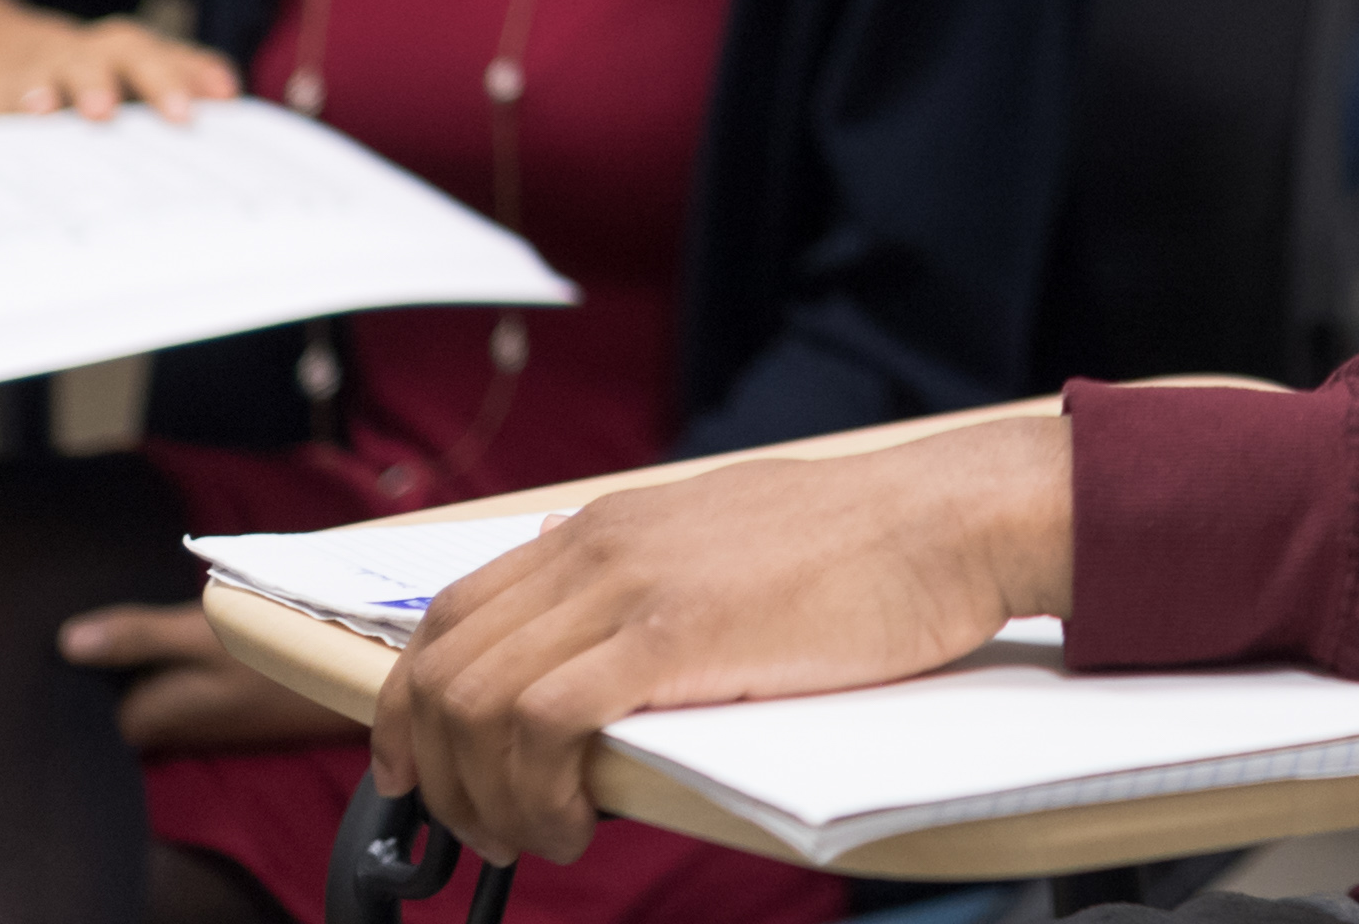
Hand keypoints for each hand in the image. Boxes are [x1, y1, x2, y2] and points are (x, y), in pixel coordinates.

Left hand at [63, 599, 352, 750]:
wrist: (359, 674)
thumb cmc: (275, 652)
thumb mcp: (202, 629)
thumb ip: (136, 637)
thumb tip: (64, 642)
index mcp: (149, 717)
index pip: (86, 698)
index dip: (77, 662)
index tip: (63, 620)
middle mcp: (169, 727)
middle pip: (119, 689)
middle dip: (112, 655)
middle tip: (99, 604)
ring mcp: (201, 716)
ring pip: (154, 681)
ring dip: (150, 650)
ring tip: (142, 608)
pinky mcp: (228, 702)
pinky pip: (185, 678)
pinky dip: (181, 653)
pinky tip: (188, 622)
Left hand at [377, 415, 1074, 865]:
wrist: (944, 519)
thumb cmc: (862, 544)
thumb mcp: (721, 536)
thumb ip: (644, 567)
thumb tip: (585, 601)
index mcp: (604, 528)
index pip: (452, 615)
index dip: (414, 706)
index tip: (424, 772)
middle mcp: (596, 548)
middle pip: (443, 668)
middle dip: (436, 772)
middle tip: (477, 831)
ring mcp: (628, 589)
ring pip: (478, 702)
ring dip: (484, 796)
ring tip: (534, 839)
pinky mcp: (670, 637)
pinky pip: (545, 725)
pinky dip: (536, 793)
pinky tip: (574, 823)